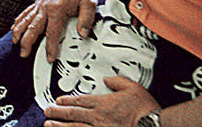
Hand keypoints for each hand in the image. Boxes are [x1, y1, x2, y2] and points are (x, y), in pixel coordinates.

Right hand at [11, 0, 96, 60]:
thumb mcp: (89, 3)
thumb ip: (86, 19)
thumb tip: (83, 33)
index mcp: (57, 9)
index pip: (52, 32)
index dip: (50, 46)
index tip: (50, 57)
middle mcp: (45, 7)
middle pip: (33, 27)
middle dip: (27, 42)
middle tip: (24, 53)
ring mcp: (40, 5)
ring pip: (26, 20)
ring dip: (19, 32)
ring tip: (15, 42)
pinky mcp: (38, 3)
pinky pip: (26, 13)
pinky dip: (18, 21)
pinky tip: (14, 28)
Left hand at [43, 75, 158, 126]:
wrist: (153, 125)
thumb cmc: (144, 110)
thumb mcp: (132, 88)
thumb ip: (118, 81)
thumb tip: (109, 79)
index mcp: (103, 103)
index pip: (80, 100)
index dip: (67, 100)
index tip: (58, 100)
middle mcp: (98, 118)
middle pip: (72, 114)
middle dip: (57, 112)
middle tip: (47, 111)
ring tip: (49, 126)